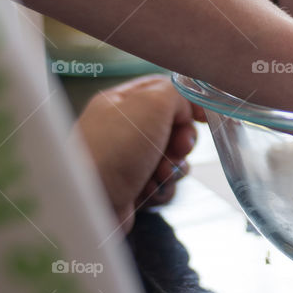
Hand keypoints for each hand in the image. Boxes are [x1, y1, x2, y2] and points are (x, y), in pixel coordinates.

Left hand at [75, 75, 205, 233]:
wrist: (88, 201)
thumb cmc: (115, 149)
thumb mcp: (152, 104)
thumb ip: (177, 94)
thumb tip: (185, 110)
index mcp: (122, 101)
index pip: (163, 90)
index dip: (188, 102)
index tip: (204, 117)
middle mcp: (123, 128)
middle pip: (173, 126)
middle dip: (183, 140)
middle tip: (179, 148)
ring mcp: (127, 159)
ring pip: (172, 157)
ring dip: (174, 167)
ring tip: (159, 175)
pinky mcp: (131, 186)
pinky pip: (163, 183)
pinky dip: (162, 188)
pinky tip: (148, 191)